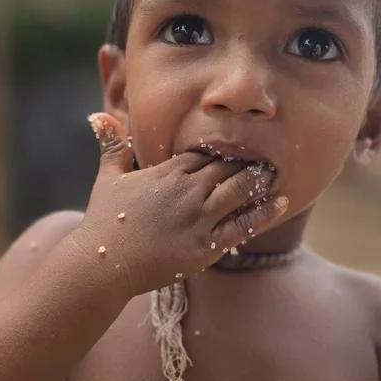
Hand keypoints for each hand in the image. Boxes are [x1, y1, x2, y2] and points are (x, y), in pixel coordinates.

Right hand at [74, 113, 288, 296]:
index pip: (206, 154)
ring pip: (239, 191)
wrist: (103, 265)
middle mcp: (187, 192)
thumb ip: (112, 145)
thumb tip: (99, 115)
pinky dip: (264, 212)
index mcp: (167, 172)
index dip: (224, 150)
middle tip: (267, 157)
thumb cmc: (104, 222)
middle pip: (228, 168)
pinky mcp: (206, 247)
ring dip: (259, 181)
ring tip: (274, 174)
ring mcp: (198, 219)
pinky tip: (281, 202)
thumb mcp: (107, 178)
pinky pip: (243, 225)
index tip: (238, 146)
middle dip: (246, 162)